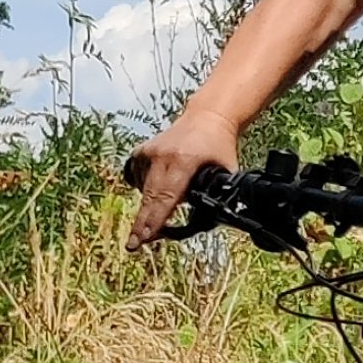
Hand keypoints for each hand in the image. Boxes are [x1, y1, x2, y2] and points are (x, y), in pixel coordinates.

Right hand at [124, 109, 244, 245]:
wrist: (206, 118)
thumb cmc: (219, 147)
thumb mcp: (228, 172)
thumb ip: (220, 195)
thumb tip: (213, 219)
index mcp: (183, 161)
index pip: (166, 196)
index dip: (155, 219)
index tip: (144, 237)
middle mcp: (161, 156)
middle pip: (150, 197)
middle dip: (143, 223)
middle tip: (135, 244)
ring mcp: (147, 153)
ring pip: (144, 190)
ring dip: (152, 206)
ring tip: (162, 212)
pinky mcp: (140, 152)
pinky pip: (139, 179)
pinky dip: (148, 189)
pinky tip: (161, 189)